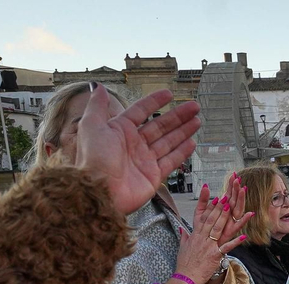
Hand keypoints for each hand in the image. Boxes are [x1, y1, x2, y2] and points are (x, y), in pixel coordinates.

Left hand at [75, 88, 201, 214]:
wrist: (100, 192)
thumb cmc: (93, 159)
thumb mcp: (91, 126)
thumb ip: (97, 105)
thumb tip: (98, 87)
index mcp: (120, 130)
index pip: (141, 111)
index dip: (155, 102)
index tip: (169, 94)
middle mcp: (134, 144)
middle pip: (160, 126)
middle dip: (178, 116)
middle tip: (193, 107)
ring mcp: (144, 160)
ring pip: (168, 142)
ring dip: (183, 131)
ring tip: (197, 121)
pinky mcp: (153, 176)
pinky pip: (171, 161)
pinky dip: (182, 152)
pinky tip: (192, 143)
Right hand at [174, 178, 252, 283]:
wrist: (185, 277)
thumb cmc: (184, 264)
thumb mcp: (182, 247)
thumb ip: (184, 236)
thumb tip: (182, 228)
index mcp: (195, 235)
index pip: (203, 218)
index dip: (210, 207)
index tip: (216, 198)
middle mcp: (202, 238)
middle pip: (211, 220)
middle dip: (219, 208)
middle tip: (226, 197)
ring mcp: (209, 246)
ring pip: (218, 229)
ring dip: (225, 218)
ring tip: (232, 208)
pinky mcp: (215, 256)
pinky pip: (227, 248)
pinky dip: (235, 242)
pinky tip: (244, 236)